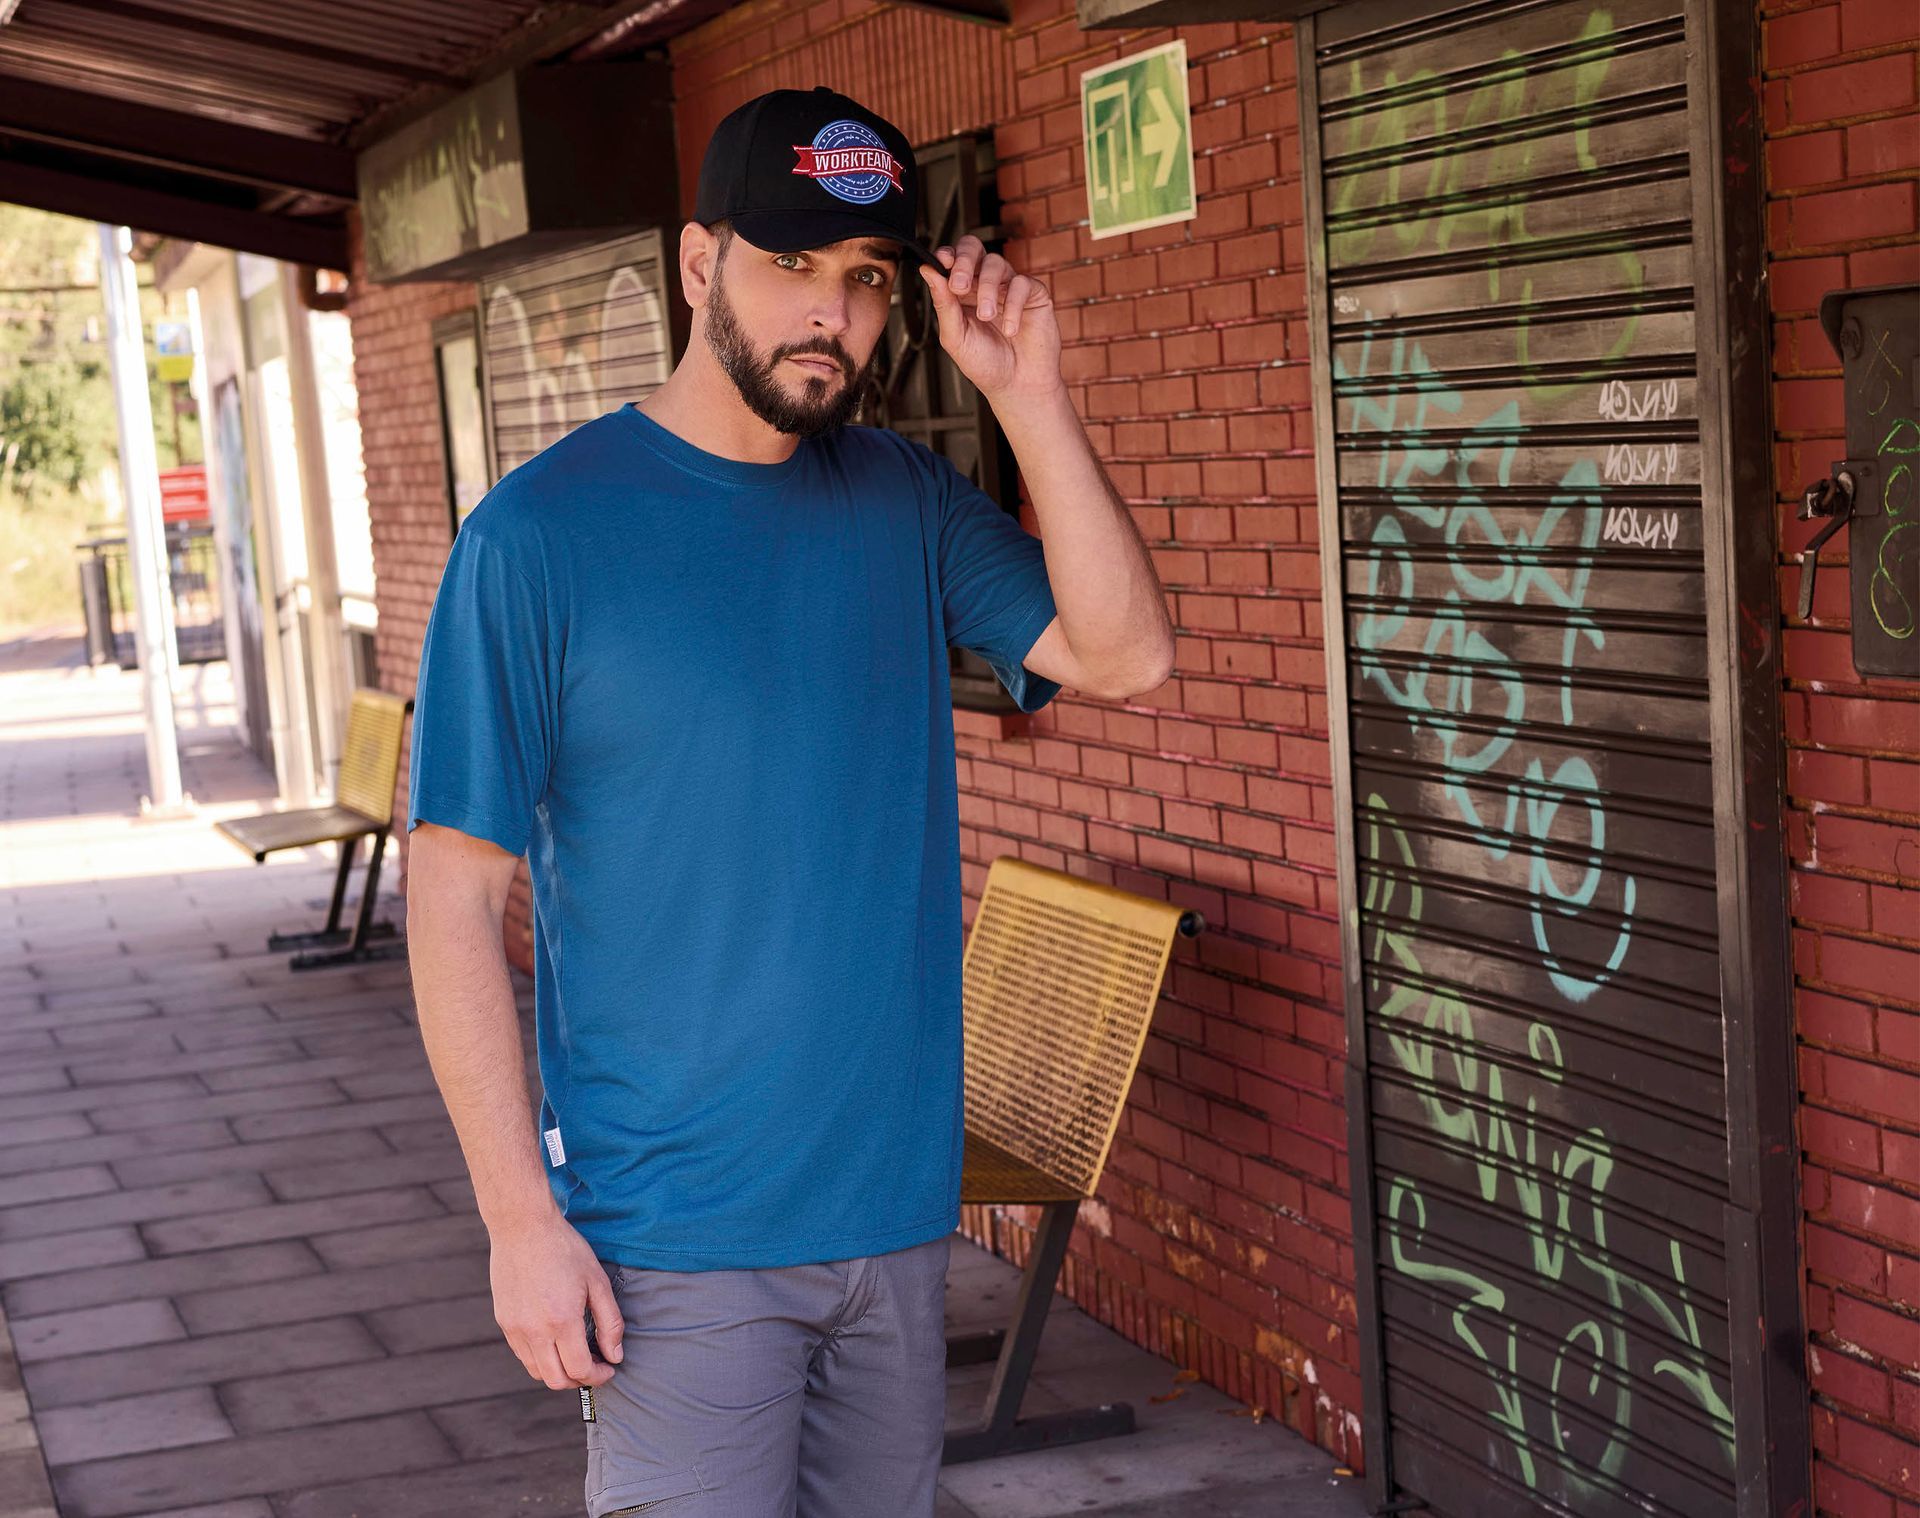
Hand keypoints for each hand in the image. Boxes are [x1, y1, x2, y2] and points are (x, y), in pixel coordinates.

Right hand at [489, 1210, 623, 1390]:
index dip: (599, 1376)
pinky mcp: (504, 1323)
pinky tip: (555, 1340)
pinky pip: (523, 1355)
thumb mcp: (596, 1281)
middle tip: (594, 1366)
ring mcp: (515, 1329)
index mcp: (561, 1320)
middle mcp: (534, 1331)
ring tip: (575, 1354)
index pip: (580, 1370)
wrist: (523, 1227)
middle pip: (556, 1380)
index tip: (609, 1368)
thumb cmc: (564, 1249)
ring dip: (558, 1372)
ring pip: (537, 1372)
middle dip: (579, 1381)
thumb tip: (615, 1356)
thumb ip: (610, 1322)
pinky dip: (541, 1358)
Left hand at [918, 235, 1062, 404]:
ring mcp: (1008, 287)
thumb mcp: (956, 337)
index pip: (953, 260)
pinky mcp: (1033, 294)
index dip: (948, 255)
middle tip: (960, 285)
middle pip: (974, 249)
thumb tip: (927, 270)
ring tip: (986, 316)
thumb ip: (944, 304)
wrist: (1017, 386)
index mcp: (961, 293)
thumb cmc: (986, 364)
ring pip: (996, 264)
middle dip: (965, 261)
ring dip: (987, 288)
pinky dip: (1013, 304)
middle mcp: (984, 284)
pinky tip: (1010, 329)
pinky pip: (1021, 283)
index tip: (942, 262)